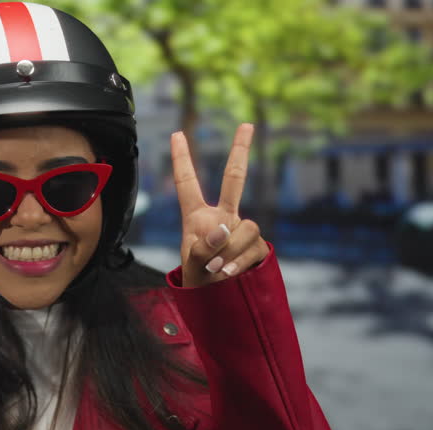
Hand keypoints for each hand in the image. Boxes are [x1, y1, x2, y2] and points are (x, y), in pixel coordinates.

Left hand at [171, 124, 268, 287]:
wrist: (217, 302)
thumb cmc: (197, 280)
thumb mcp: (190, 265)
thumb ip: (201, 247)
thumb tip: (223, 228)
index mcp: (196, 216)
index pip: (187, 183)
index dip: (181, 159)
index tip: (176, 133)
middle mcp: (221, 216)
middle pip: (234, 179)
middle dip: (240, 151)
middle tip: (246, 125)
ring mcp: (240, 229)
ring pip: (245, 227)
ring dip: (230, 250)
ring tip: (215, 269)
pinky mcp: (256, 246)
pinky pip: (254, 247)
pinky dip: (239, 261)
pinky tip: (227, 273)